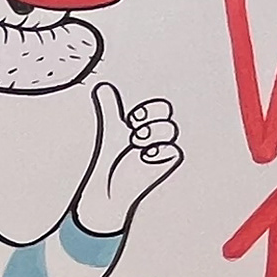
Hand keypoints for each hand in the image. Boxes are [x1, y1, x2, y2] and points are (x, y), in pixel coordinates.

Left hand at [74, 83, 182, 233]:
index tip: (133, 118)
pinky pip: (173, 151)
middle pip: (167, 114)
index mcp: (144, 125)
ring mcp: (160, 150)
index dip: (149, 108)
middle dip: (151, 118)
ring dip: (152, 133)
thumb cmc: (110, 162)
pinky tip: (144, 156)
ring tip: (136, 143)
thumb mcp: (111, 131)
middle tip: (134, 130)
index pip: (159, 107)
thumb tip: (102, 86)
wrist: (108, 190)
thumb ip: (110, 108)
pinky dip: (158, 152)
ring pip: (170, 129)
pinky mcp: (164, 165)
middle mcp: (155, 137)